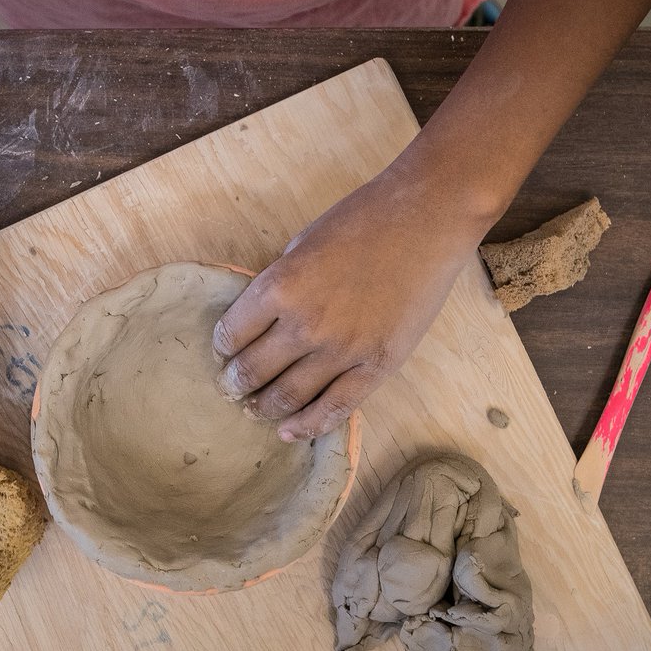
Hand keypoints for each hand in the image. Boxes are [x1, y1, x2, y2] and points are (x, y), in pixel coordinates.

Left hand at [212, 159, 495, 440]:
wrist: (428, 219)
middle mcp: (306, 324)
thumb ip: (280, 284)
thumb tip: (262, 318)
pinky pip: (334, 408)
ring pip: (289, 396)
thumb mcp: (303, 244)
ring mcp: (343, 350)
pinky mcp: (377, 366)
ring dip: (264, 407)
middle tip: (232, 387)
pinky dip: (306, 425)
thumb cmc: (364, 220)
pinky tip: (288, 431)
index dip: (223, 345)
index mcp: (280, 286)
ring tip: (254, 409)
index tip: (225, 350)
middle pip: (254, 370)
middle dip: (236, 382)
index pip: (232, 333)